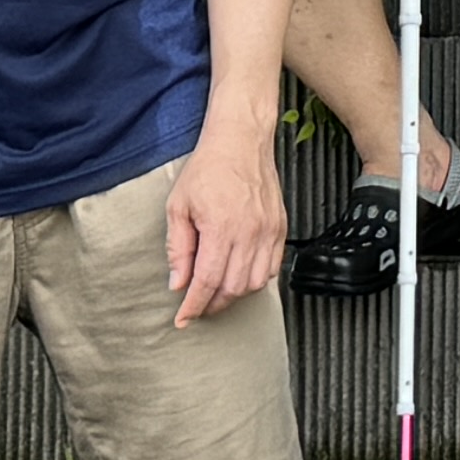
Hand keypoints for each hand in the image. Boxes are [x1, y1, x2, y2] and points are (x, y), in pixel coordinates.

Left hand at [166, 114, 287, 323]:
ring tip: (217, 293)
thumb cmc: (208, 168)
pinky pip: (273, 267)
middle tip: (197, 306)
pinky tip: (240, 276)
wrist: (241, 140)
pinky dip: (256, 279)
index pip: (206, 281)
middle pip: (233, 288)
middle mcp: (249, 233)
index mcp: (220, 228)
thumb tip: (178, 282)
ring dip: (234, 295)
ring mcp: (269, 231)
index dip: (193, 305)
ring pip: (255, 283)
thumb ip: (178, 248)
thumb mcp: (178, 206)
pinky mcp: (281, 227)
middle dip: (212, 304)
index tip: (183, 319)